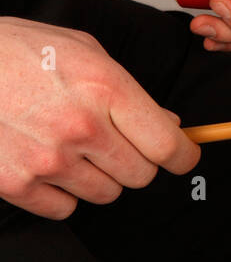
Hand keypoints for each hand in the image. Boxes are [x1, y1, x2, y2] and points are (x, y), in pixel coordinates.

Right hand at [0, 18, 199, 218]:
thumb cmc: (20, 53)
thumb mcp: (87, 53)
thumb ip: (132, 92)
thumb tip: (171, 126)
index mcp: (105, 89)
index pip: (168, 146)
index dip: (183, 156)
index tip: (182, 156)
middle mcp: (80, 128)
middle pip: (141, 176)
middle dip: (135, 161)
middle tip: (112, 142)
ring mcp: (46, 159)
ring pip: (106, 194)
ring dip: (97, 176)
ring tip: (70, 145)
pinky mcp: (15, 183)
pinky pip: (65, 209)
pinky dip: (61, 192)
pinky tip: (46, 162)